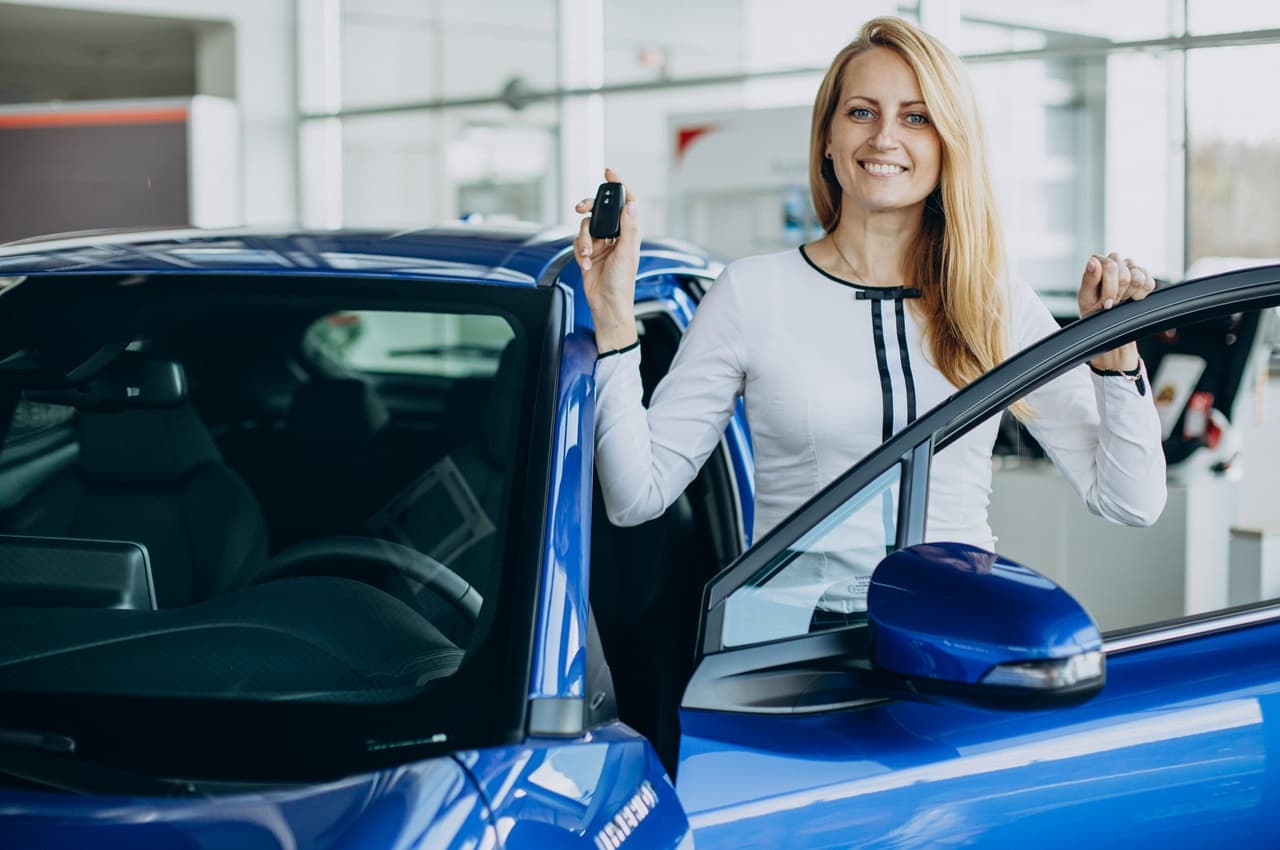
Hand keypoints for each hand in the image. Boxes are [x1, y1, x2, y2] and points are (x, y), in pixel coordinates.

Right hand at [574, 167, 639, 350]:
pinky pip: (577, 244)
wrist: (607, 305)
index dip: (618, 187)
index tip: (609, 172)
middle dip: (588, 209)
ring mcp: (600, 246)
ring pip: (585, 228)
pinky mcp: (587, 255)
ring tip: (587, 255)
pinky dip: (578, 252)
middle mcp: (615, 237)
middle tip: (580, 207)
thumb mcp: (626, 253)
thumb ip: (629, 228)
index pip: (625, 204)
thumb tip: (632, 204)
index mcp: (628, 234)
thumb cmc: (622, 284)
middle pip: (599, 212)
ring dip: (582, 241)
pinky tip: (585, 264)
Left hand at [1077, 251, 1155, 317]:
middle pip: (1125, 276)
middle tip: (1112, 301)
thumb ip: (1088, 279)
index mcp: (1099, 262)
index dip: (1110, 289)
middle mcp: (1116, 260)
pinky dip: (1141, 295)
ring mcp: (1131, 266)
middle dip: (1118, 294)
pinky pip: (1149, 283)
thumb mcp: (1086, 297)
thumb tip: (1092, 262)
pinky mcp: (1144, 275)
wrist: (1102, 317)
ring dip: (1129, 293)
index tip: (1106, 303)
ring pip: (1139, 278)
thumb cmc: (1092, 307)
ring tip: (1120, 298)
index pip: (1111, 267)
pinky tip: (1131, 297)